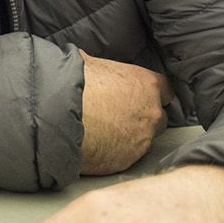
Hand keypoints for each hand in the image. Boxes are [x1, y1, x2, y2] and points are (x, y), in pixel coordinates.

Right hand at [79, 51, 169, 174]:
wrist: (57, 116)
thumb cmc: (73, 84)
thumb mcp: (88, 62)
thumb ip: (102, 69)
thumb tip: (87, 61)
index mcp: (146, 85)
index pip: (166, 89)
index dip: (151, 93)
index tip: (140, 95)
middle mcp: (151, 114)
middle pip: (158, 118)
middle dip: (142, 118)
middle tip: (118, 115)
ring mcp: (141, 140)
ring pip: (142, 140)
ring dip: (128, 137)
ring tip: (102, 132)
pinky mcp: (127, 161)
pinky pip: (125, 157)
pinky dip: (114, 153)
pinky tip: (97, 145)